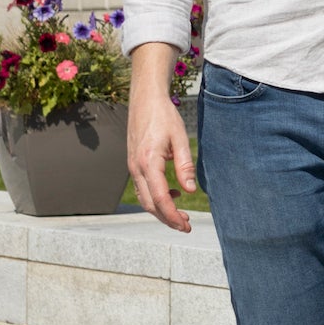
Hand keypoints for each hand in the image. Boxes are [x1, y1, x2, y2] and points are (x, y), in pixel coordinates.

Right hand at [126, 44, 196, 233]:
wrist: (145, 99)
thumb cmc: (164, 116)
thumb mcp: (180, 138)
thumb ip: (185, 165)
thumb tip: (191, 190)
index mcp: (148, 162)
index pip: (159, 198)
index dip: (172, 215)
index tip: (186, 225)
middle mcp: (136, 168)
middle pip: (149, 204)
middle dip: (167, 219)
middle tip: (186, 225)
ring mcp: (132, 167)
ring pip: (144, 198)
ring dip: (161, 210)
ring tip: (181, 215)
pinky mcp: (133, 164)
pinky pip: (143, 188)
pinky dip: (155, 197)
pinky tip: (172, 193)